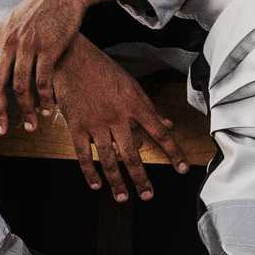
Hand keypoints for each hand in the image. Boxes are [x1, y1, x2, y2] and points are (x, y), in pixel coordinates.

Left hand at [0, 0, 132, 132]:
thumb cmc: (40, 9)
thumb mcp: (14, 21)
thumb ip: (3, 43)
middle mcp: (9, 41)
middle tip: (0, 130)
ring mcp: (28, 45)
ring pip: (19, 87)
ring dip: (24, 110)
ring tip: (29, 125)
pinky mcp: (49, 48)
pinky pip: (43, 81)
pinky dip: (44, 99)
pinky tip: (47, 110)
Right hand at [47, 44, 185, 200]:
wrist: (72, 58)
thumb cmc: (103, 69)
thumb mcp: (131, 85)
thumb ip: (149, 108)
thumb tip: (168, 123)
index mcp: (135, 105)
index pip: (159, 133)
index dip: (173, 152)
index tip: (182, 168)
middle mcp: (118, 117)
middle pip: (133, 154)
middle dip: (141, 178)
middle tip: (147, 195)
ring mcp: (97, 123)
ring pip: (109, 159)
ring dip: (117, 182)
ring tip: (122, 197)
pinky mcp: (77, 126)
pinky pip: (84, 155)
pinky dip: (90, 172)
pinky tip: (96, 184)